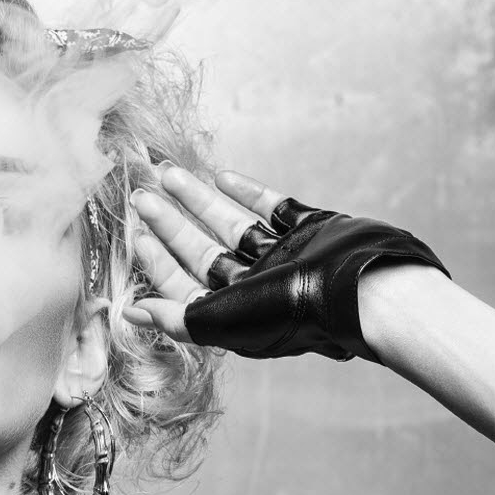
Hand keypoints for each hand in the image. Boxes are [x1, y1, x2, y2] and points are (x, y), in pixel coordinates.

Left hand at [121, 164, 450, 361]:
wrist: (363, 291)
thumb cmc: (289, 313)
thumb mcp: (219, 320)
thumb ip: (174, 316)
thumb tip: (131, 314)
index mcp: (235, 312)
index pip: (185, 284)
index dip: (158, 261)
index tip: (137, 234)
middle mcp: (257, 286)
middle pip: (202, 250)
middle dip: (171, 223)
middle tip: (142, 195)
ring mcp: (285, 256)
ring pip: (232, 224)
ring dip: (200, 200)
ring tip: (169, 173)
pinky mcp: (311, 230)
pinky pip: (273, 207)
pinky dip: (247, 191)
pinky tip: (220, 175)